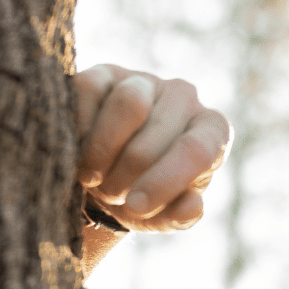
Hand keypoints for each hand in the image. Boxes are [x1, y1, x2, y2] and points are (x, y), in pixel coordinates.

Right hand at [74, 64, 231, 231]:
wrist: (107, 172)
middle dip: (125, 179)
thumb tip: (193, 205)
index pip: (196, 151)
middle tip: (111, 195)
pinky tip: (76, 149)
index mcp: (212, 131)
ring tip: (92, 176)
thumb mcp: (164, 214)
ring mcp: (145, 81)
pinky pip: (89, 92)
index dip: (163, 182)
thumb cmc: (145, 193)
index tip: (134, 207)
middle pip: (154, 139)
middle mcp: (184, 97)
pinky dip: (78, 129)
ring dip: (102, 152)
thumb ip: (181, 215)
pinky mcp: (105, 72)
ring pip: (128, 105)